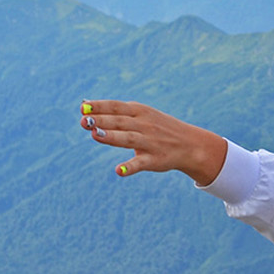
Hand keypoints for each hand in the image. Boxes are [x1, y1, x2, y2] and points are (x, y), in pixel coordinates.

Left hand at [77, 100, 228, 184]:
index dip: (100, 107)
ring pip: (128, 139)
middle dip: (102, 121)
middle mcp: (145, 125)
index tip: (82, 107)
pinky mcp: (155, 160)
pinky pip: (141, 163)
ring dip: (112, 137)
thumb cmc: (158, 127)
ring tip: (95, 135)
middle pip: (120, 122)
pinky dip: (130, 167)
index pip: (116, 107)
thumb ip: (114, 111)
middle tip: (84, 121)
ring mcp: (150, 142)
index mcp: (140, 112)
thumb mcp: (140, 114)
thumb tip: (85, 103)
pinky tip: (119, 170)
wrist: (190, 145)